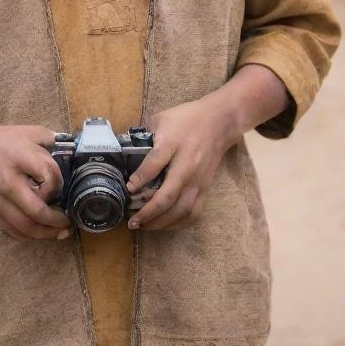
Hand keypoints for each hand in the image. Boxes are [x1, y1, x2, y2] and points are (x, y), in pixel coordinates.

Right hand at [0, 123, 71, 241]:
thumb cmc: (7, 140)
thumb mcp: (32, 132)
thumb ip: (54, 141)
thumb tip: (75, 153)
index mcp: (20, 158)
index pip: (47, 175)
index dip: (59, 184)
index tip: (64, 187)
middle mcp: (8, 181)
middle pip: (36, 210)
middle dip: (56, 220)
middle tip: (68, 222)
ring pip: (24, 226)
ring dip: (45, 233)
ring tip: (60, 232)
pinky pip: (12, 230)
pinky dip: (30, 236)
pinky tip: (41, 232)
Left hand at [124, 95, 230, 231]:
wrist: (219, 122)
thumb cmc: (187, 119)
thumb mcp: (162, 118)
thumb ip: (145, 135)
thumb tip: (125, 151)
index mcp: (173, 143)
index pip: (154, 164)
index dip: (139, 179)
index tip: (127, 190)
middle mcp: (187, 165)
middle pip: (168, 195)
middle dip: (148, 212)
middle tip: (131, 221)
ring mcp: (198, 180)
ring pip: (181, 209)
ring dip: (161, 222)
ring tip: (143, 226)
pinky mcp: (205, 188)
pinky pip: (193, 212)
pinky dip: (177, 223)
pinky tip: (163, 225)